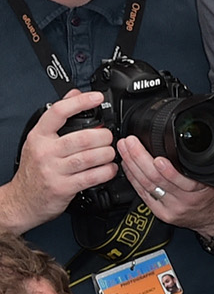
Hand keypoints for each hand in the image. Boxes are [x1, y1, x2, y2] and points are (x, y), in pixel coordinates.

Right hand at [2, 92, 119, 230]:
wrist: (23, 199)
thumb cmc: (35, 169)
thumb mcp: (40, 140)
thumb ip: (58, 118)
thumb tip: (75, 94)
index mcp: (39, 135)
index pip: (59, 112)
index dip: (80, 102)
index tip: (96, 98)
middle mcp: (45, 151)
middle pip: (83, 137)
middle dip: (104, 136)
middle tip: (109, 138)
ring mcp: (53, 170)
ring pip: (90, 157)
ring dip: (107, 154)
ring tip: (110, 153)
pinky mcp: (63, 187)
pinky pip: (92, 177)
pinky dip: (107, 171)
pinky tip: (110, 168)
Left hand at [117, 139, 213, 240]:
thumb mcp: (213, 178)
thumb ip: (195, 166)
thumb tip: (174, 145)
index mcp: (200, 189)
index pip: (180, 179)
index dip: (166, 169)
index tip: (155, 156)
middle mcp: (185, 200)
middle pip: (156, 179)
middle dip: (139, 158)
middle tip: (129, 142)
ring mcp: (171, 208)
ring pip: (147, 185)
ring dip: (132, 165)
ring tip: (124, 150)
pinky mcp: (162, 214)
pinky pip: (144, 195)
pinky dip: (133, 179)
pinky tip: (127, 167)